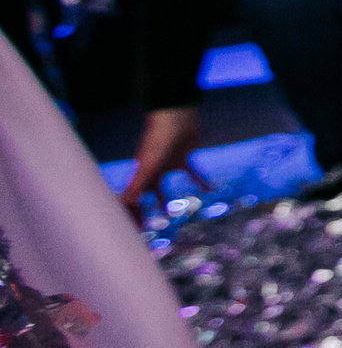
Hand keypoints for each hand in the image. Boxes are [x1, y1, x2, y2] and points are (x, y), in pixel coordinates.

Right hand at [121, 106, 207, 220]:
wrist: (175, 117)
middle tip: (150, 225)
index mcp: (141, 174)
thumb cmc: (158, 141)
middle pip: (146, 194)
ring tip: (171, 214)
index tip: (136, 229)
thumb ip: (136, 186)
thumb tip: (125, 206)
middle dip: (146, 209)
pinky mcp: (185, 157)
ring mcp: (168, 164)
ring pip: (165, 186)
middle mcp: (152, 170)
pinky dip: (200, 181)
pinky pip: (193, 172)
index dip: (132, 213)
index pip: (132, 198)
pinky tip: (210, 190)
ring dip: (166, 198)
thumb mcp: (147, 166)